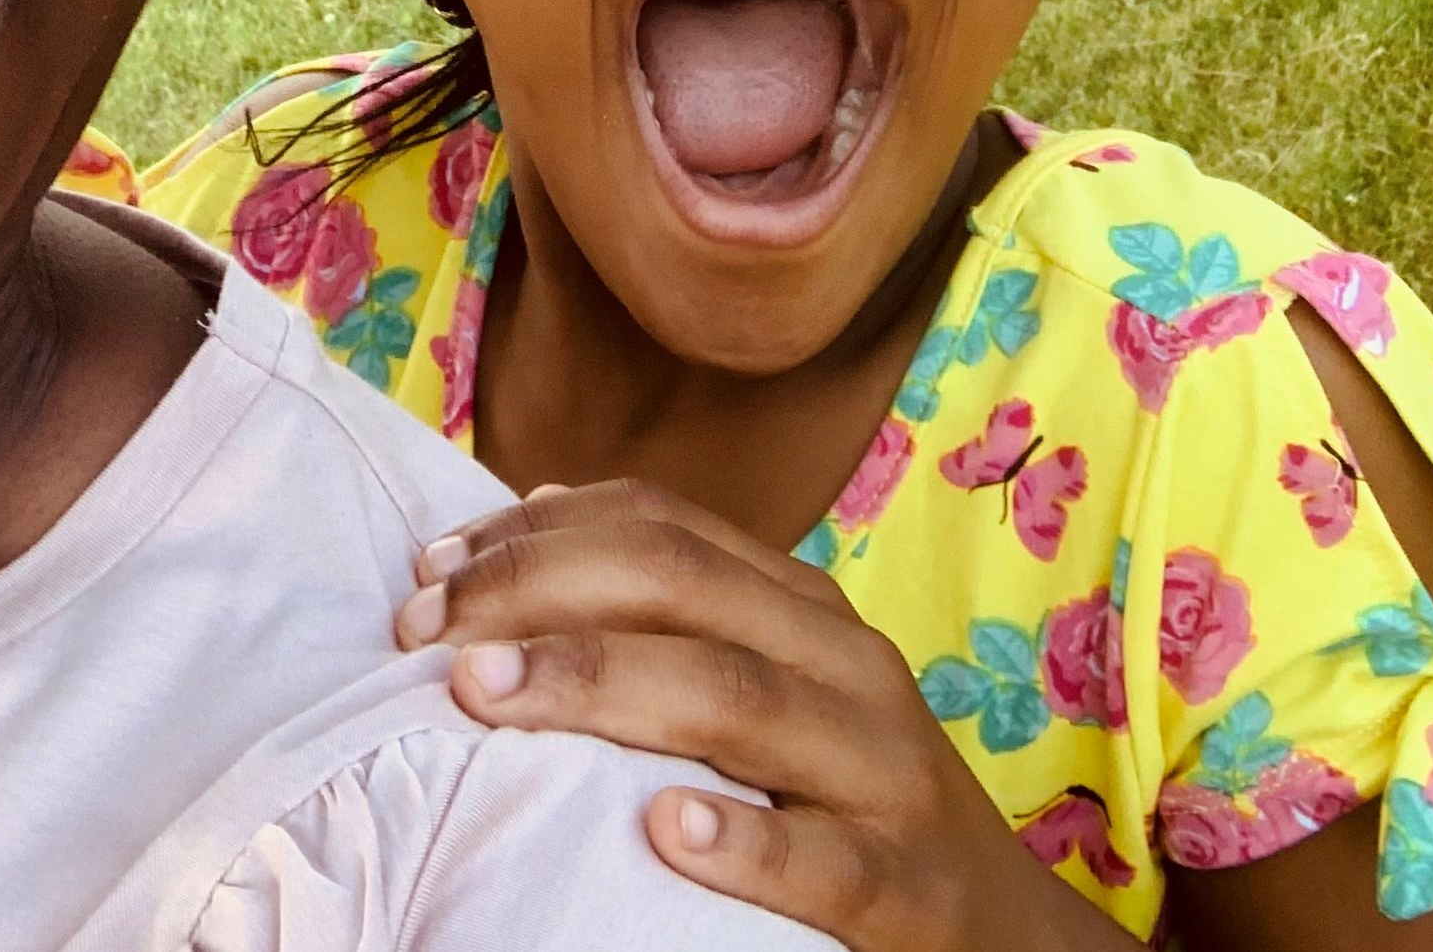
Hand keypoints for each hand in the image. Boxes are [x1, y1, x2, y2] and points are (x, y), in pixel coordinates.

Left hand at [394, 479, 1131, 951]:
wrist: (1004, 937)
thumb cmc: (842, 792)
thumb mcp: (769, 680)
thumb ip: (667, 611)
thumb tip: (529, 522)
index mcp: (800, 605)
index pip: (658, 526)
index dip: (535, 533)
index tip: (431, 570)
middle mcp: (842, 662)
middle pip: (677, 585)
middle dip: (536, 592)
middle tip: (428, 632)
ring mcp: (880, 770)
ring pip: (733, 695)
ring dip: (596, 684)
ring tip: (487, 691)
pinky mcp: (905, 885)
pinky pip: (821, 858)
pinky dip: (742, 841)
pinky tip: (662, 831)